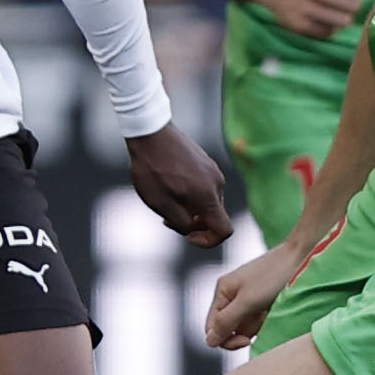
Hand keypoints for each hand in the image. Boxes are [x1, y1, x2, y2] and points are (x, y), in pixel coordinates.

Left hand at [128, 125, 230, 249]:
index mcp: (208, 197)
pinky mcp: (206, 162)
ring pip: (208, 201)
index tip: (188, 235)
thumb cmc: (152, 170)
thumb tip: (193, 228)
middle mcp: (217, 184)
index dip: (208, 241)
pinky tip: (170, 186)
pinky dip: (191, 194)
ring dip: (191, 208)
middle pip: (215, 216)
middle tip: (168, 218)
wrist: (150, 133)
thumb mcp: (161, 205)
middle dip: (195, 224)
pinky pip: (204, 187)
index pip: (224, 230)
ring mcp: (213, 171)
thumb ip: (182, 223)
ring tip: (166, 199)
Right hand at [206, 239, 305, 349]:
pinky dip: (262, 323)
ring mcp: (247, 298)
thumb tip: (209, 341)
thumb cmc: (274, 275)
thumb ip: (226, 321)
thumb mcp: (247, 301)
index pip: (212, 326)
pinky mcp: (261, 302)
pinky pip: (255, 321)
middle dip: (238, 336)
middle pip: (225, 328)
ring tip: (267, 319)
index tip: (245, 341)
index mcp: (223, 291)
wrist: (301, 257)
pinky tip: (272, 316)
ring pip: (242, 327)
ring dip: (253, 330)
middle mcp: (232, 295)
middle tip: (252, 338)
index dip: (225, 339)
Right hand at [260, 0, 374, 38]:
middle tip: (345, 0)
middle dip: (354, 4)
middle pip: (354, 6)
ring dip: (344, 17)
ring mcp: (305, 10)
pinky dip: (330, 27)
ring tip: (336, 10)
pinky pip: (328, 33)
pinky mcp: (299, 26)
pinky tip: (323, 18)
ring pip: (343, 22)